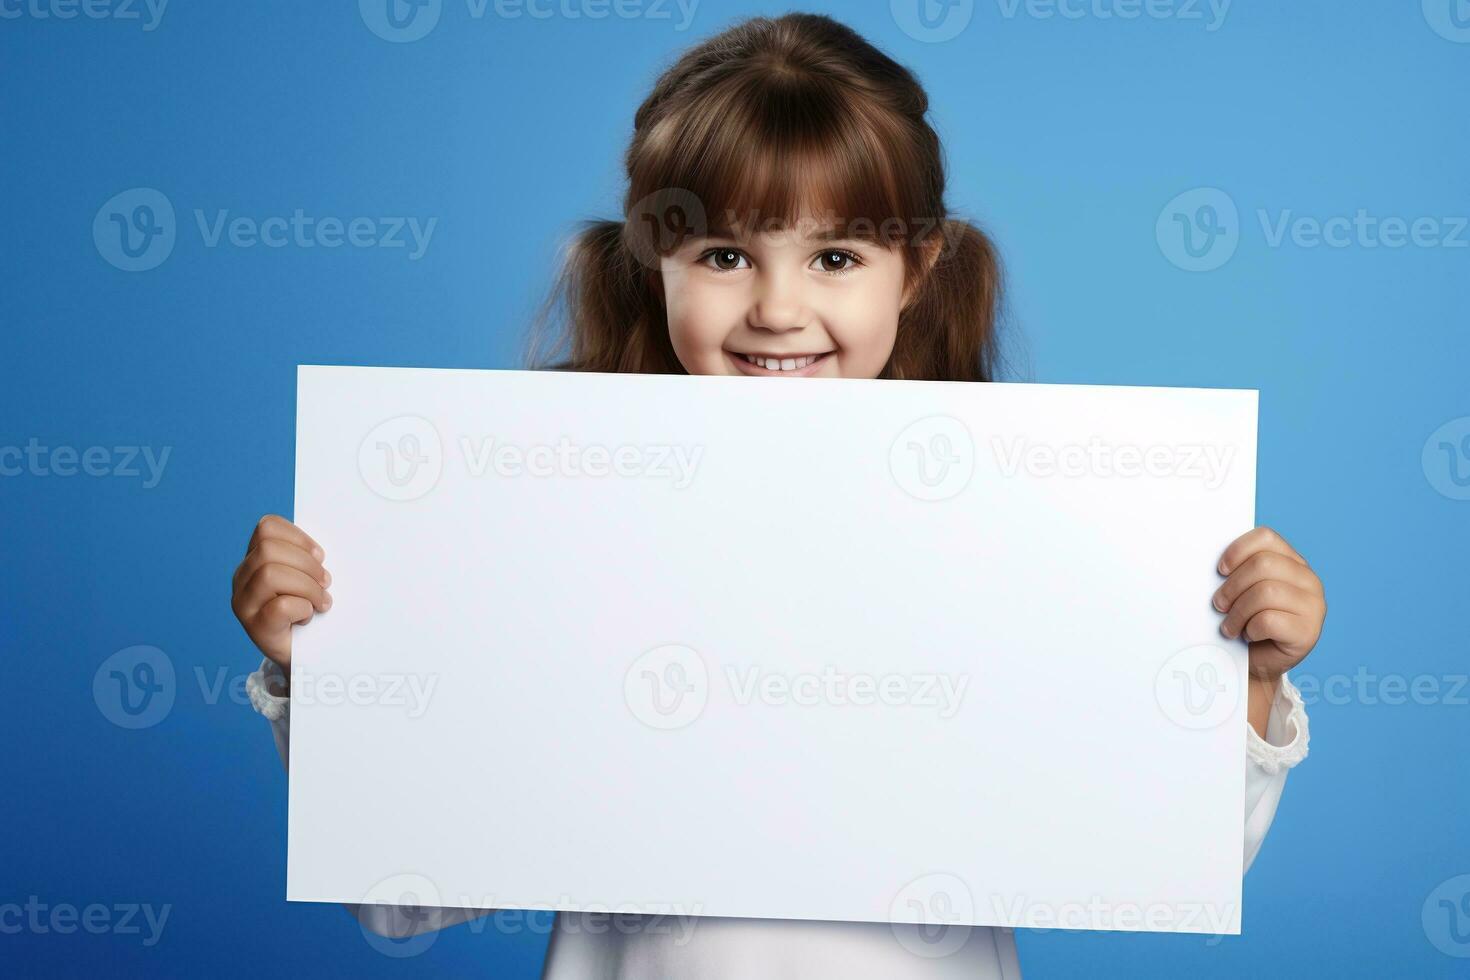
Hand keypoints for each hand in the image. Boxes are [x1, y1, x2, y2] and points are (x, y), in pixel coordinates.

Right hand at [231, 515, 331, 680]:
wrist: (305, 653)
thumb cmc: (308, 609)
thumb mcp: (306, 577)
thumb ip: (305, 559)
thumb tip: (322, 553)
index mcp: (254, 559)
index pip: (266, 527)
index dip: (298, 536)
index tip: (320, 556)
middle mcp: (242, 578)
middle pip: (269, 549)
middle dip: (306, 564)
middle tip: (325, 583)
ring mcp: (244, 603)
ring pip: (270, 574)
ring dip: (307, 587)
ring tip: (321, 602)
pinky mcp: (255, 627)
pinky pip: (280, 606)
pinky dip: (302, 608)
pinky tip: (308, 616)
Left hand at [1213, 526, 1325, 680]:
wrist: (1258, 663)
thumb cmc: (1247, 621)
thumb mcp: (1244, 590)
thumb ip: (1240, 571)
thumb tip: (1216, 565)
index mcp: (1293, 562)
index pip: (1266, 537)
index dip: (1237, 550)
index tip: (1220, 570)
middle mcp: (1309, 580)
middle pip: (1262, 564)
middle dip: (1232, 586)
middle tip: (1219, 605)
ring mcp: (1314, 606)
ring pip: (1265, 592)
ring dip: (1237, 612)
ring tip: (1229, 626)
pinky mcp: (1309, 632)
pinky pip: (1269, 620)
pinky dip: (1250, 629)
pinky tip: (1248, 635)